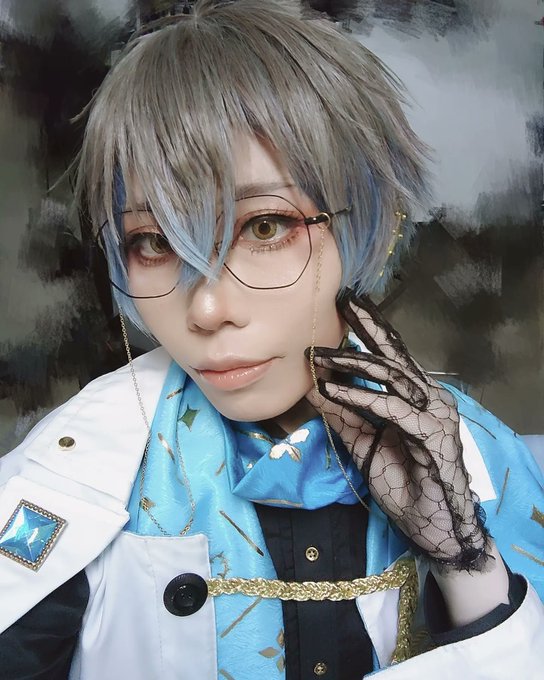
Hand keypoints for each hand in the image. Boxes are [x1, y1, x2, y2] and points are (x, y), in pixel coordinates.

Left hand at [306, 289, 488, 570]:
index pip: (390, 357)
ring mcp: (433, 413)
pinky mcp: (431, 433)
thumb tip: (315, 389)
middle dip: (366, 329)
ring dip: (352, 364)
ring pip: (390, 376)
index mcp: (415, 397)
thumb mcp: (364, 445)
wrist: (435, 528)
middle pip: (392, 356)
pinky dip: (360, 398)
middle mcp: (428, 397)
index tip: (347, 309)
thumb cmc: (405, 485)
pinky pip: (390, 408)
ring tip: (320, 356)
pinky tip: (334, 391)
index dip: (369, 332)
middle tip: (344, 303)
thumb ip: (343, 417)